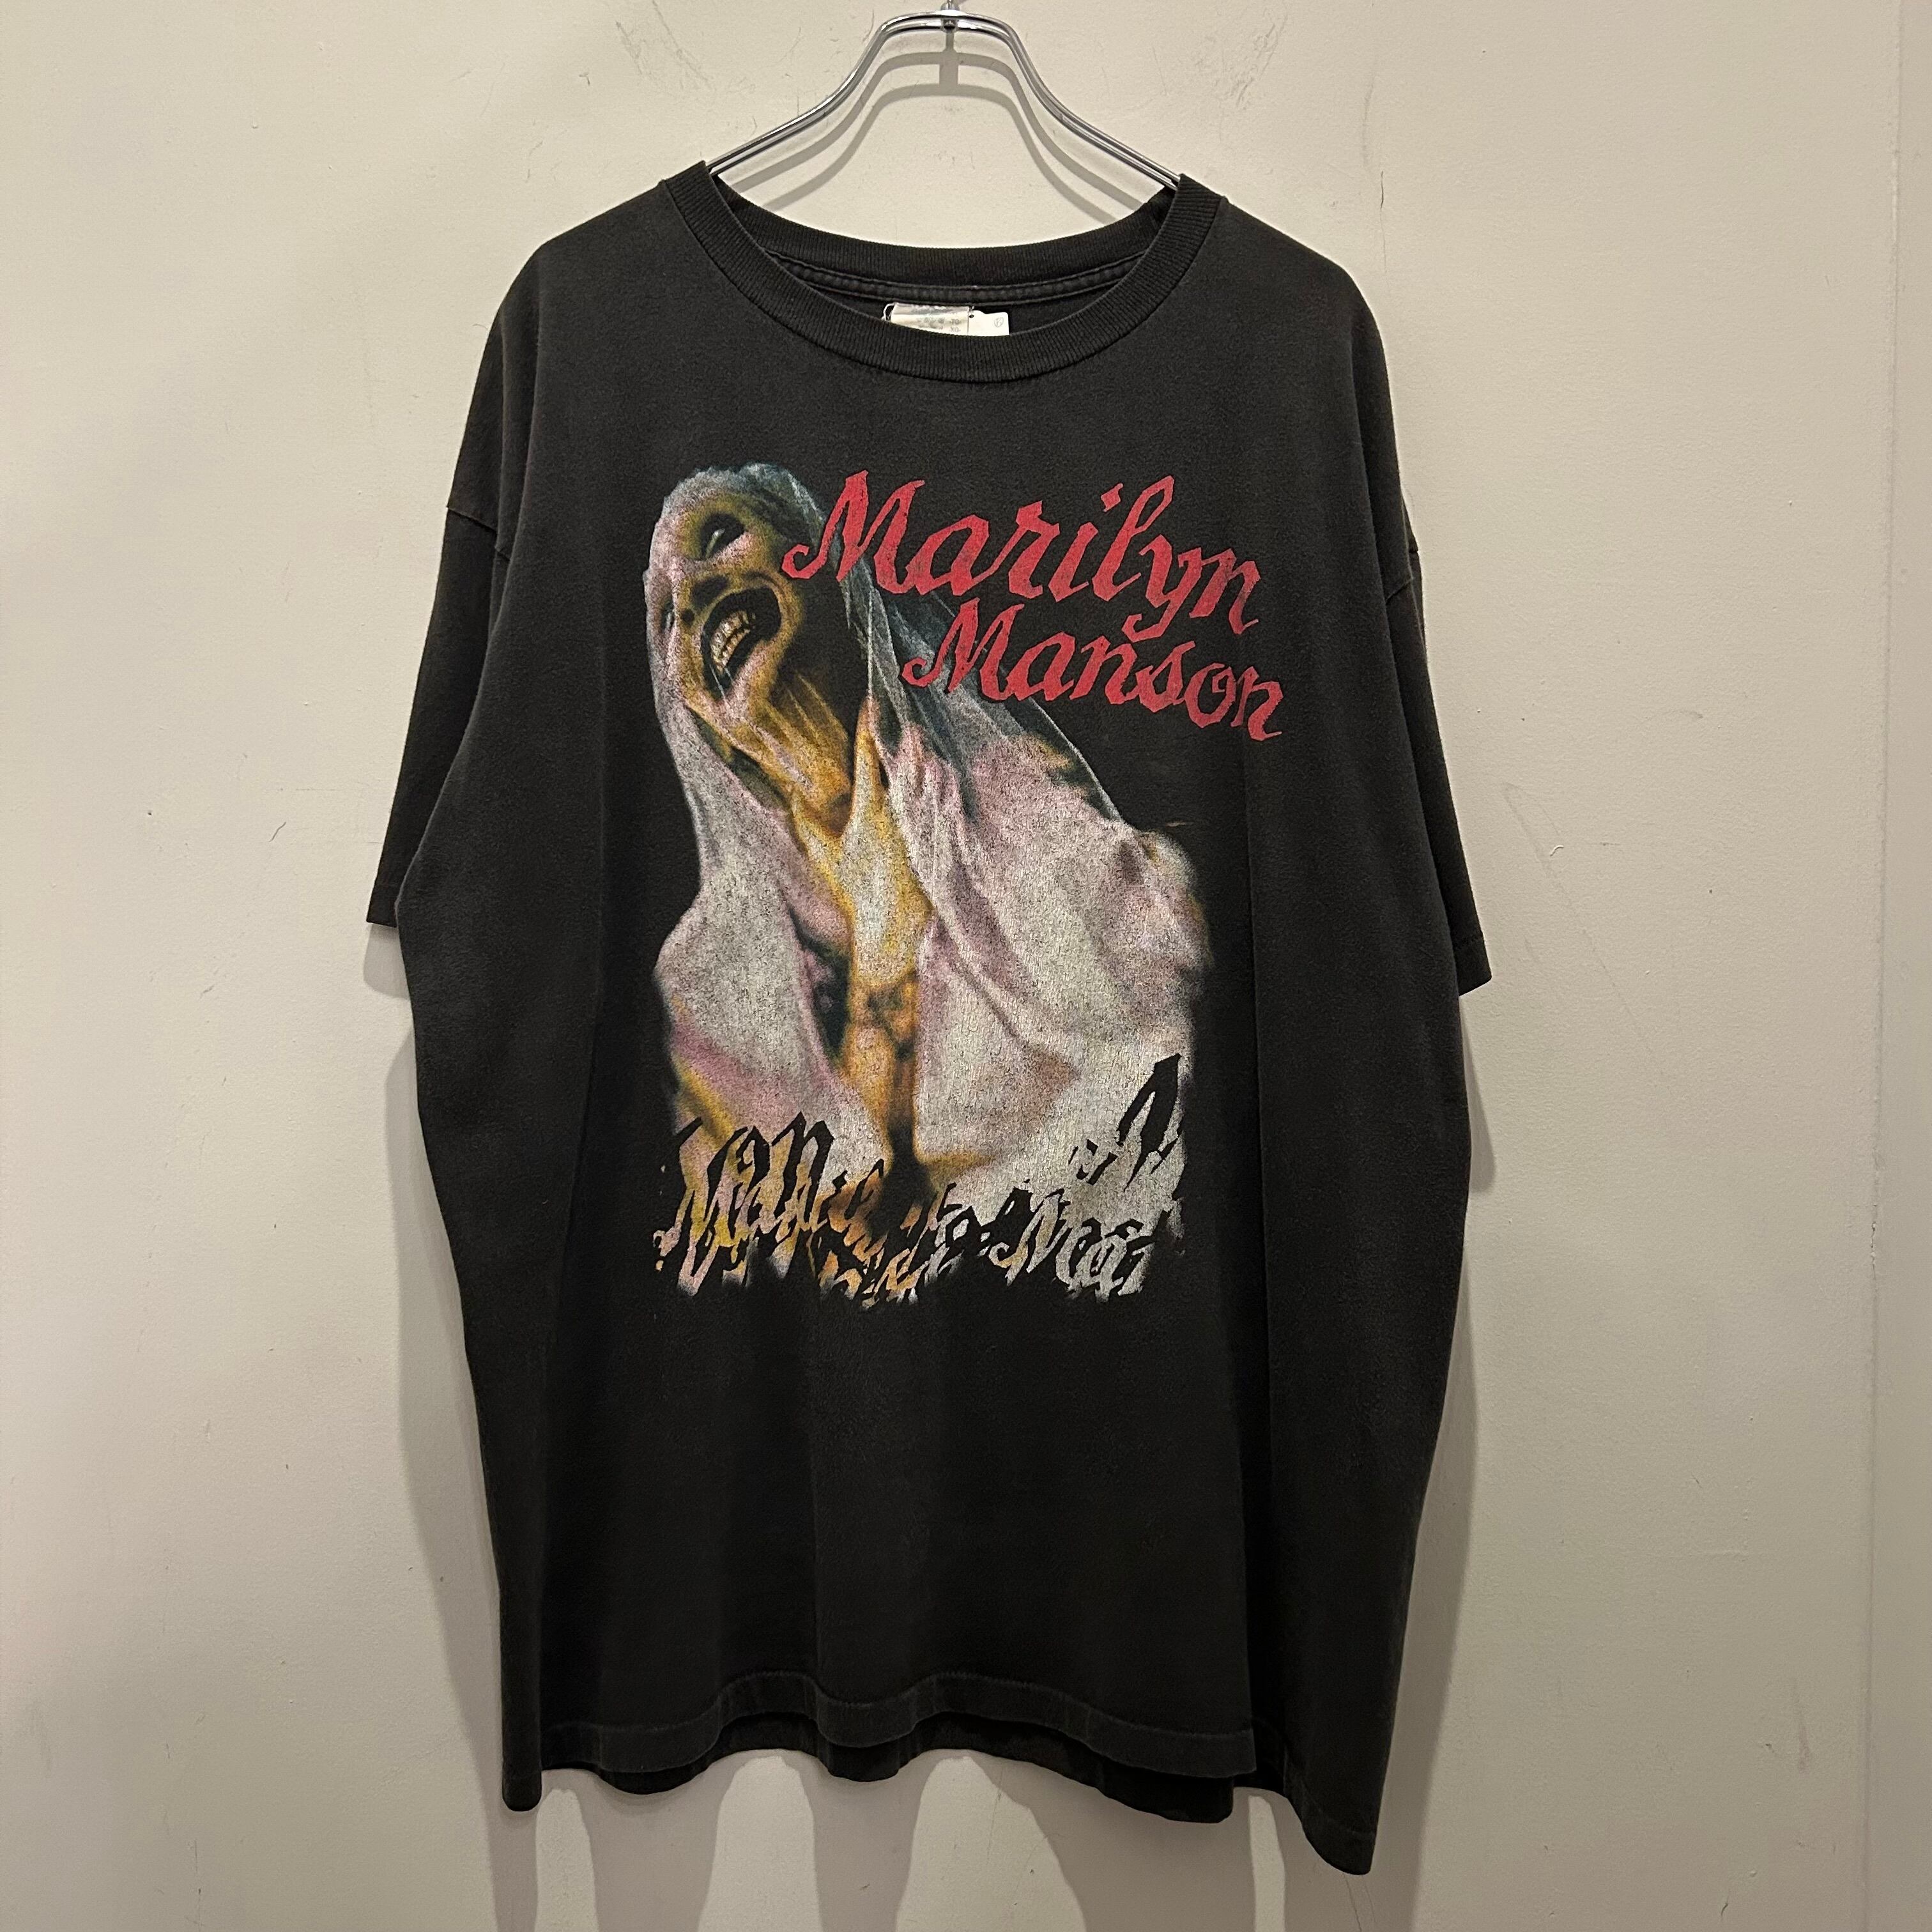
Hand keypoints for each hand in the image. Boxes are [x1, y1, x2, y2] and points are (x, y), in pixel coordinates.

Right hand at [827, 695, 930, 988]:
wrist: (889, 929)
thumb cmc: (856, 893)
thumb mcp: (826, 857)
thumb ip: (808, 825)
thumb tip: (793, 797)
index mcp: (866, 815)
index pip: (865, 762)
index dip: (867, 730)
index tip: (871, 704)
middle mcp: (893, 819)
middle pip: (900, 769)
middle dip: (904, 741)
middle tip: (908, 718)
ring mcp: (917, 832)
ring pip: (925, 786)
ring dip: (926, 762)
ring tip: (929, 742)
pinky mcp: (936, 846)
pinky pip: (944, 811)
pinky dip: (946, 791)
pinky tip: (949, 775)